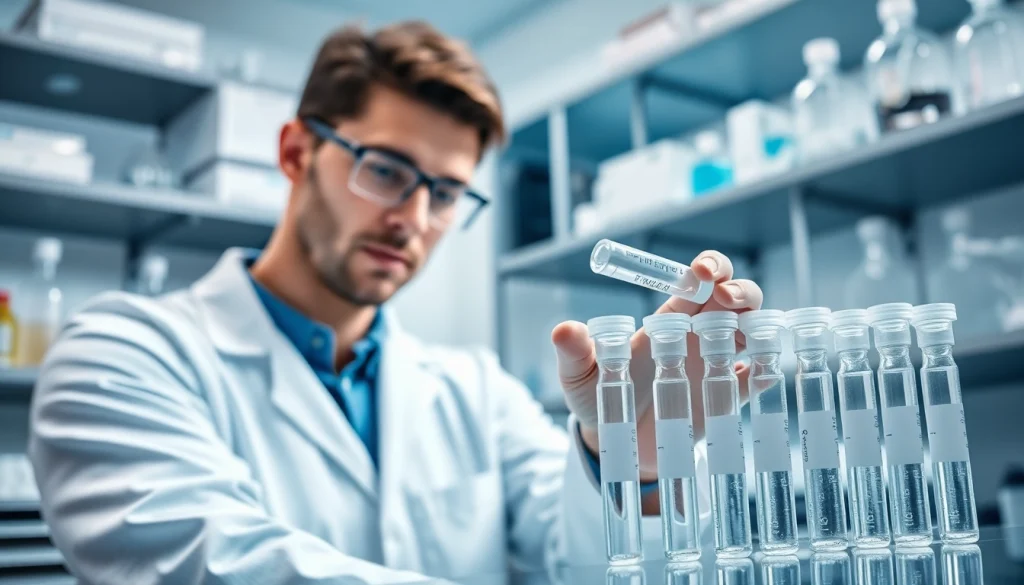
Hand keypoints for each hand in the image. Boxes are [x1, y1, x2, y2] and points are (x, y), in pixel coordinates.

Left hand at [551, 250, 762, 481]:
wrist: (616, 442)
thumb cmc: (599, 399)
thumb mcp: (580, 376)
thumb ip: (575, 353)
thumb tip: (563, 330)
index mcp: (668, 318)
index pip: (698, 280)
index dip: (707, 268)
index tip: (701, 273)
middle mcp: (699, 334)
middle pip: (735, 297)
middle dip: (738, 290)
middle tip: (724, 300)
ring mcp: (717, 364)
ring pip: (753, 329)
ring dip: (757, 322)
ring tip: (744, 330)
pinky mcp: (727, 397)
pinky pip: (757, 378)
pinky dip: (766, 369)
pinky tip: (761, 370)